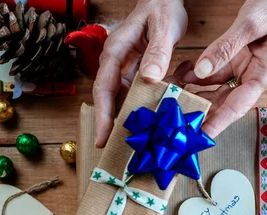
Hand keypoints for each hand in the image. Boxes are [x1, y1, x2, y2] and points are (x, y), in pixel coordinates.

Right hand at [93, 0, 187, 147]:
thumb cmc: (162, 8)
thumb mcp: (163, 27)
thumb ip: (158, 52)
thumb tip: (150, 78)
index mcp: (116, 51)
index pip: (104, 87)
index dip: (103, 114)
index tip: (103, 136)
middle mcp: (116, 61)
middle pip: (108, 97)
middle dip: (109, 123)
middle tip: (113, 149)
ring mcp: (125, 67)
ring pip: (120, 98)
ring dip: (124, 119)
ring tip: (129, 143)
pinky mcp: (136, 71)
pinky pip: (134, 93)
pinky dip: (138, 108)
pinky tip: (146, 124)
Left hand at [170, 0, 266, 136]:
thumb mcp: (252, 23)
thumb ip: (226, 47)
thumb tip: (202, 71)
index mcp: (264, 73)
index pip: (238, 106)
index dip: (219, 122)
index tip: (202, 135)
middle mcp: (253, 76)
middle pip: (224, 102)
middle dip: (201, 112)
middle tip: (178, 122)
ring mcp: (244, 69)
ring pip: (215, 89)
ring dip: (194, 93)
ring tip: (172, 97)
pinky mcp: (236, 59)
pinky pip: (214, 73)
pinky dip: (196, 74)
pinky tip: (180, 76)